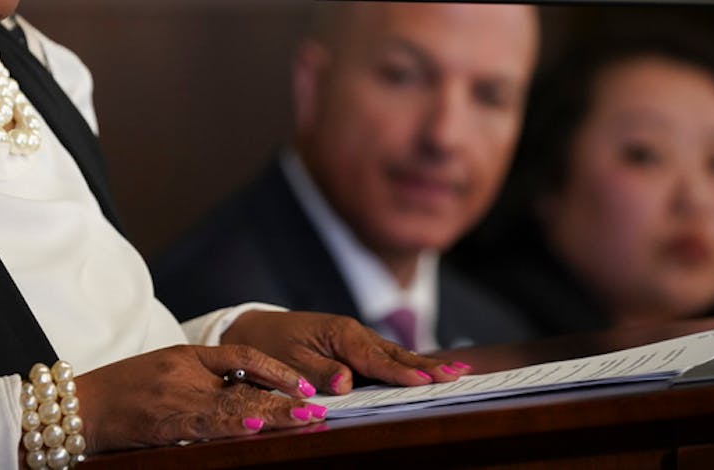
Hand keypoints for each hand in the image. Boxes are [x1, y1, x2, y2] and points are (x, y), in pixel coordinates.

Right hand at [74, 344, 328, 452]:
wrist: (75, 405)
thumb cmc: (119, 392)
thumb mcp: (162, 373)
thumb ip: (198, 382)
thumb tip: (242, 399)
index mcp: (187, 356)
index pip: (241, 355)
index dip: (275, 370)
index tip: (303, 387)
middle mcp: (186, 373)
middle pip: (245, 383)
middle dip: (283, 399)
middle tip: (318, 409)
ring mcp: (176, 398)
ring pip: (233, 406)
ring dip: (271, 415)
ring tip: (303, 420)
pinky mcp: (163, 423)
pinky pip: (205, 425)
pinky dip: (232, 426)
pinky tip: (254, 428)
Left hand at [220, 309, 468, 393]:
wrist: (253, 330)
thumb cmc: (268, 346)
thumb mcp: (287, 361)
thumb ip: (318, 372)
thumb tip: (347, 383)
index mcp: (339, 334)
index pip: (376, 358)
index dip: (402, 372)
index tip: (427, 380)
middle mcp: (352, 334)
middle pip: (394, 353)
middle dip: (427, 364)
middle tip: (460, 372)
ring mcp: (354, 340)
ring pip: (393, 354)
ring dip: (424, 363)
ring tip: (455, 371)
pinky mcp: (352, 347)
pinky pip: (383, 356)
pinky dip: (406, 362)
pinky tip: (426, 370)